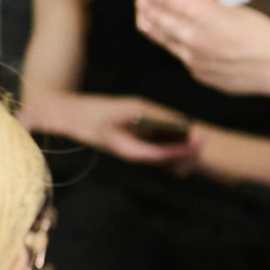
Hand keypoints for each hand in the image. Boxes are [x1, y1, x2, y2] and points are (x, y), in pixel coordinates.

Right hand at [19, 88, 196, 165]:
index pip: (164, 155)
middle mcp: (132, 157)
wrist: (67, 118)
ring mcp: (130, 154)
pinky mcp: (128, 148)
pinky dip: (165, 145)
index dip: (185, 149)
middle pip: (165, 162)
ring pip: (160, 159)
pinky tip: (176, 135)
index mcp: (130, 151)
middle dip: (185, 154)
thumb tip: (177, 122)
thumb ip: (152, 115)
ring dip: (177, 151)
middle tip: (202, 140)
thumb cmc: (96, 112)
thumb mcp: (127, 108)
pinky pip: (152, 151)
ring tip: (194, 139)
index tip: (201, 141)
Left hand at [136, 0, 269, 99]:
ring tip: (147, 23)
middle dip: (150, 11)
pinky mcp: (198, 75)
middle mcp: (190, 36)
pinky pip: (182, 59)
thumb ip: (209, 7)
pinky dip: (179, 49)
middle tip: (144, 5)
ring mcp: (192, 59)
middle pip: (158, 21)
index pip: (165, 0)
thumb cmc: (260, 33)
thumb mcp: (233, 10)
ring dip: (157, 30)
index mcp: (199, 13)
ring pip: (166, 42)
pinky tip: (181, 44)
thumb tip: (199, 3)